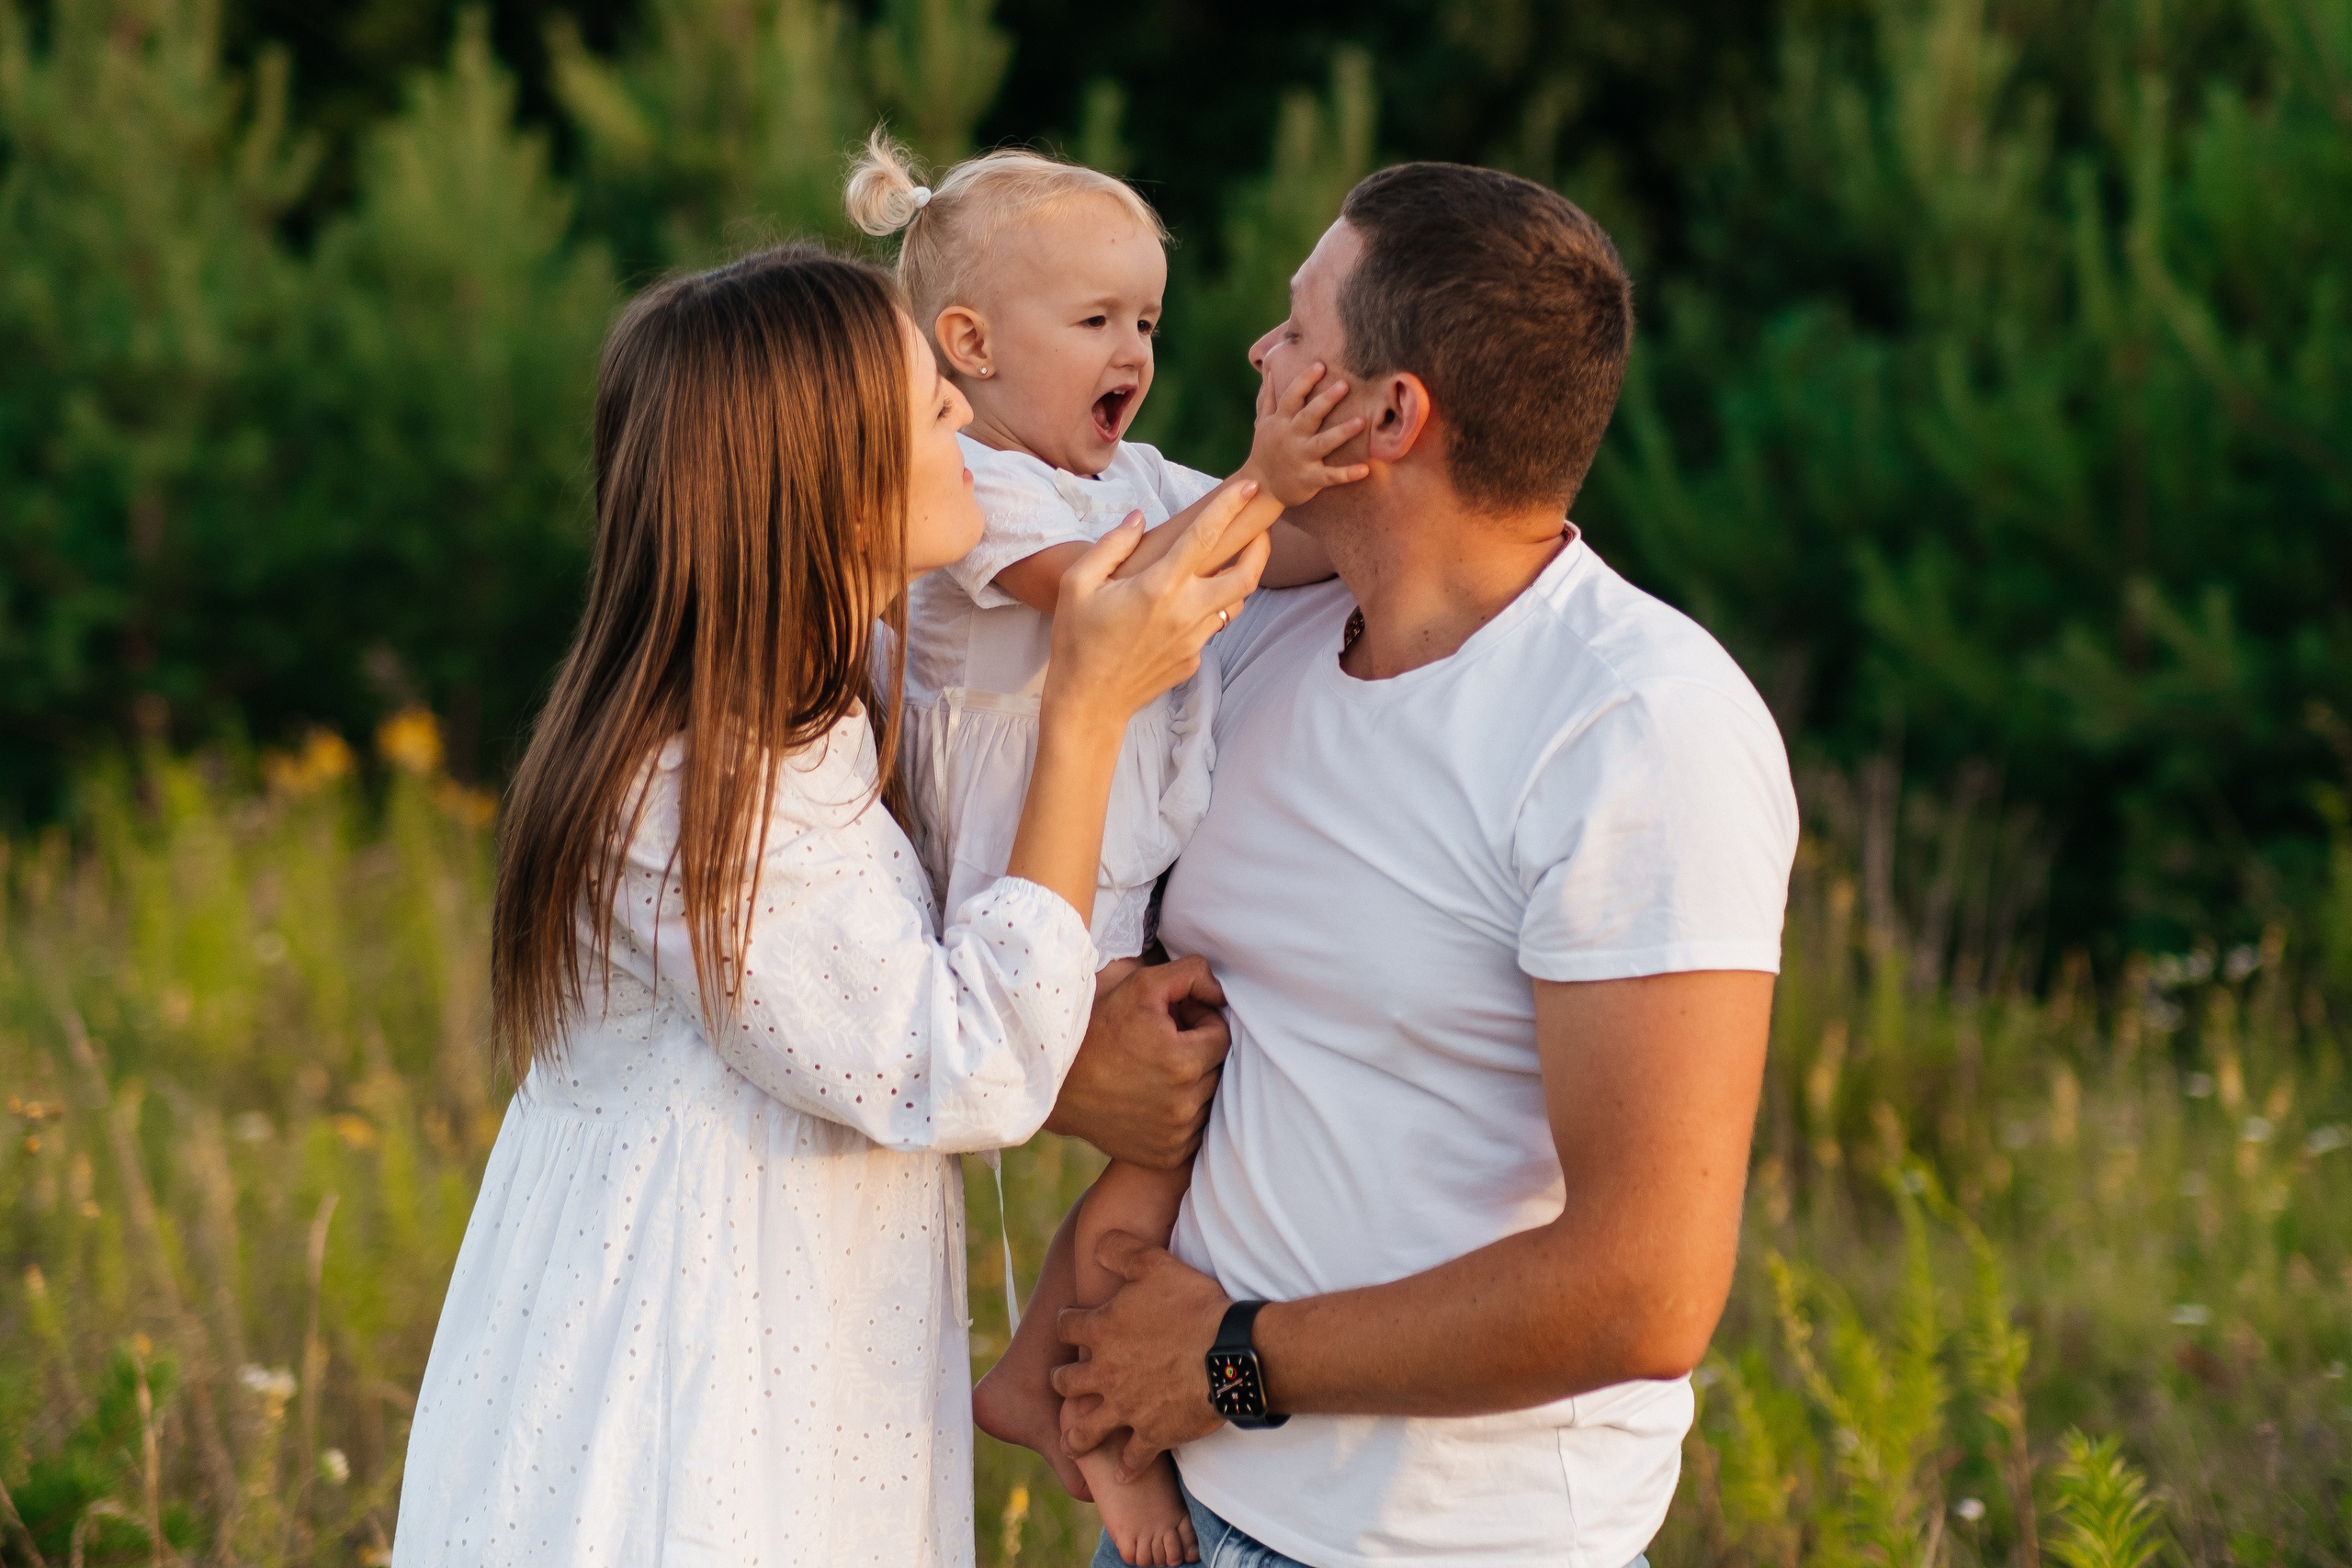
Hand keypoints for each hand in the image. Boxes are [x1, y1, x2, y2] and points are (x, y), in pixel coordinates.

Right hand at [1043, 956, 1229, 1168]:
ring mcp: (1177, 1134)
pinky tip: (1150, 1097)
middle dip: (1195, 1050)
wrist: (1053, 1084)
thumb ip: (1190, 975)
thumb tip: (1220, 994)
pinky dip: (1179, 1113)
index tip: (1171, 1020)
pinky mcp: (1169, 1155)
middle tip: (1159, 1042)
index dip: (1197, 1021)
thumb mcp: (1140, 985)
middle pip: (1216, 1068)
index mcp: (1184, 1062)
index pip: (1221, 1035)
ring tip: (1152, 1069)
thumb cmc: (1096, 1028)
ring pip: (1207, 1098)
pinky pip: (1194, 1129)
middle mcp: (1185, 1105)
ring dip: (1191, 1083)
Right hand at [1046, 487, 1270, 727]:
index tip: (1248, 487)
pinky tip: (1191, 605)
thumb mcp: (1077, 584)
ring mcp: (1194, 640)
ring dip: (1239, 580)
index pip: (1205, 536)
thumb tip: (1139, 518)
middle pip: (1246, 576)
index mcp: (1158, 587)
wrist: (1087, 702)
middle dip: (1261, 547)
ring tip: (1231, 563)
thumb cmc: (1077, 640)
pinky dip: (1211, 610)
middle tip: (1260, 529)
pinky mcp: (1194, 660)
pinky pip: (1212, 628)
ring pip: (1235, 603)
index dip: (1229, 507)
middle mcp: (1185, 612)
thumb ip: (1112, 545)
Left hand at [1053, 1231, 1230, 1477]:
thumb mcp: (1154, 1263)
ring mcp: (1126, 1408)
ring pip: (1086, 1429)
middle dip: (1062, 1381)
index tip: (1070, 1325)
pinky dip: (1126, 1468)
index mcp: (1102, 1331)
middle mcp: (1105, 1373)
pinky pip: (1132, 1458)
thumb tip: (1096, 1240)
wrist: (1229, 1353)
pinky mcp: (1152, 1434)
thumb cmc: (1193, 1305)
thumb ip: (1121, 1250)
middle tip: (1064, 1382)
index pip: (1066, 1327)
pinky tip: (1121, 1476)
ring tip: (1071, 1441)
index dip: (1067, 1323)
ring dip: (1076, 1436)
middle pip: (1066, 1382)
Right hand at [1243, 362, 1370, 508]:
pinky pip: (1330, 476)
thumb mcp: (1263, 423)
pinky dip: (1346, 474)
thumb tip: (1271, 370)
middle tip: (1344, 384)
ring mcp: (1300, 459)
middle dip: (1325, 401)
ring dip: (1341, 433)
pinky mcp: (1309, 479)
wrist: (1259, 487)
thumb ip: (1270, 397)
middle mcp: (1290, 438)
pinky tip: (1365, 470)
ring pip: (1322, 443)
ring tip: (1361, 421)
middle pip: (1309, 416)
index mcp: (1281, 422)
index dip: (1305, 381)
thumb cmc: (1265, 450)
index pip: (1291, 397)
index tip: (1320, 365)